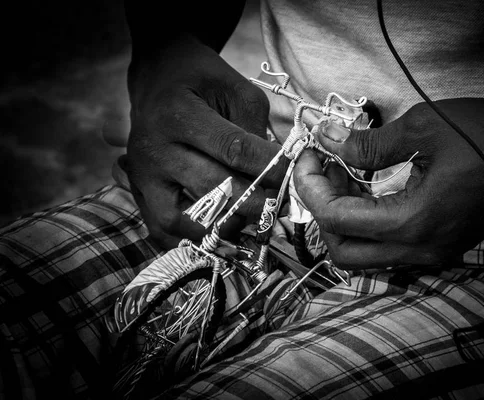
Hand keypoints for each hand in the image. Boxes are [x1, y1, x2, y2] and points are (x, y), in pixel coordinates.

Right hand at [126, 36, 285, 248]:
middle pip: (212, 188)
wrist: (157, 77)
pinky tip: (222, 229)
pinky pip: (164, 229)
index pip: (233, 151)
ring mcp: (142, 174)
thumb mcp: (236, 89)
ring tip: (252, 219)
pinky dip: (194, 236)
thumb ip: (255, 129)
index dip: (269, 169)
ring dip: (224, 225)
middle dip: (256, 201)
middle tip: (282, 204)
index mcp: (179, 114)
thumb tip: (274, 172)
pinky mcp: (139, 191)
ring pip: (184, 219)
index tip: (295, 176)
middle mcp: (154, 148)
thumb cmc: (202, 80)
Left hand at [294, 98, 483, 268]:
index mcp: (411, 223)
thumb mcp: (424, 129)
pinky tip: (366, 186)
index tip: (307, 154)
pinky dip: (364, 222)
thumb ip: (368, 142)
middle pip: (341, 251)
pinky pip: (384, 248)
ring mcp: (428, 253)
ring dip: (341, 217)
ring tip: (343, 172)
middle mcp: (417, 250)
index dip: (310, 186)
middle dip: (320, 209)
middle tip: (322, 167)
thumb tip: (327, 139)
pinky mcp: (435, 246)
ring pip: (362, 254)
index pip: (336, 219)